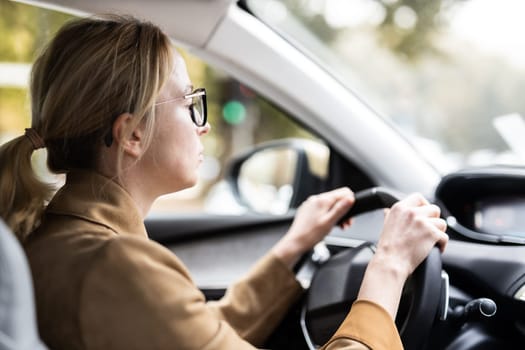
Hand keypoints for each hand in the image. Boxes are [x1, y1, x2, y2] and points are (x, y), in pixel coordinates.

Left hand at [271, 187, 354, 268]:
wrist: (295, 242)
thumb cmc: (310, 235)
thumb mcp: (329, 222)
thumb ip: (340, 209)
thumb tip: (350, 197)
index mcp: (322, 200)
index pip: (343, 192)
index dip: (350, 202)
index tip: (350, 215)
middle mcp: (315, 199)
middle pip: (337, 199)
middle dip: (344, 210)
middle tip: (345, 224)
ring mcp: (310, 204)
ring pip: (329, 204)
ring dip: (336, 214)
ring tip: (338, 226)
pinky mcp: (308, 210)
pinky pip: (322, 209)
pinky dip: (328, 216)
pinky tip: (327, 225)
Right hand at [357, 192, 447, 317]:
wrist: (391, 262)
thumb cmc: (388, 248)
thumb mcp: (386, 225)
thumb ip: (390, 215)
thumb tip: (387, 211)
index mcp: (400, 208)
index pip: (418, 198)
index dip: (424, 206)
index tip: (425, 215)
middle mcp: (411, 212)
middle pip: (434, 209)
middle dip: (433, 220)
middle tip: (427, 231)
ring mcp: (422, 222)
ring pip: (442, 223)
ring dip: (438, 232)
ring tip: (430, 241)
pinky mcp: (431, 233)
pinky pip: (445, 237)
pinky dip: (442, 245)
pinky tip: (434, 249)